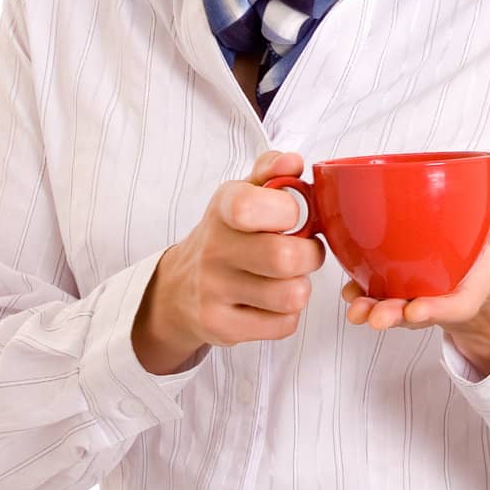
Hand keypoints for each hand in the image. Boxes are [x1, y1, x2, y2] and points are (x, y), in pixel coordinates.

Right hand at [132, 148, 326, 372]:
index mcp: (222, 209)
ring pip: (291, 295)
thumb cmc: (225, 235)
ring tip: (288, 277)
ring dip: (301, 286)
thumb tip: (294, 162)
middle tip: (303, 251)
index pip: (250, 206)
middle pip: (285, 258)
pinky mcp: (222, 328)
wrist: (179, 288)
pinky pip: (284, 325)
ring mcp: (214, 292)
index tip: (294, 216)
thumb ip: (271, 171)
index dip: (289, 210)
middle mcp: (213, 250)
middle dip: (310, 255)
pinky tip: (272, 302)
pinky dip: (288, 314)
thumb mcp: (240, 195)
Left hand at [340, 190, 489, 366]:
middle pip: (416, 311)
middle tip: (370, 318)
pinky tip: (345, 285)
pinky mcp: (409, 285)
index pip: (455, 304)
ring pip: (394, 304)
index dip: (435, 310)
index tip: (413, 312)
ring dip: (371, 306)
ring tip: (351, 308)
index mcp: (476, 290)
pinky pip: (383, 289)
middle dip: (392, 315)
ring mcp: (425, 294)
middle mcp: (446, 297)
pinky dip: (362, 288)